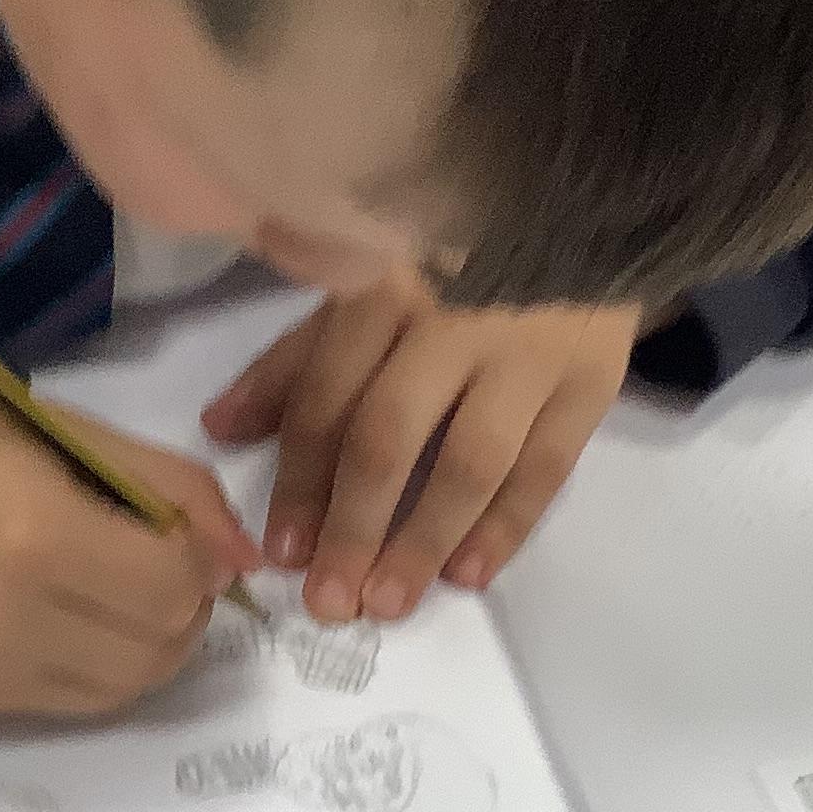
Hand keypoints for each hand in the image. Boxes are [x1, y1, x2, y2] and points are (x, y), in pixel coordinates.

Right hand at [0, 405, 260, 720]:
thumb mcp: (92, 442)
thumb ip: (183, 492)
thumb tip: (247, 565)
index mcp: (34, 532)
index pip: (172, 584)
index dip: (196, 561)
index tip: (175, 536)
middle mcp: (5, 615)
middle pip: (160, 644)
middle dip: (181, 604)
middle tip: (153, 567)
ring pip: (133, 686)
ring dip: (154, 644)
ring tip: (124, 598)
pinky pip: (89, 706)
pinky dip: (107, 670)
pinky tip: (80, 627)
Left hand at [201, 274, 639, 621]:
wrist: (585, 209)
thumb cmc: (453, 256)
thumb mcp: (365, 285)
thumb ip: (296, 359)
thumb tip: (221, 428)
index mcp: (381, 287)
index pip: (328, 398)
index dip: (300, 481)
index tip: (281, 554)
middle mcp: (451, 317)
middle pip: (390, 436)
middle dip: (353, 527)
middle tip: (330, 602)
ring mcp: (527, 349)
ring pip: (469, 462)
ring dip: (424, 540)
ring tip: (390, 603)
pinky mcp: (591, 377)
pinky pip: (546, 468)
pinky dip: (507, 527)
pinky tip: (470, 575)